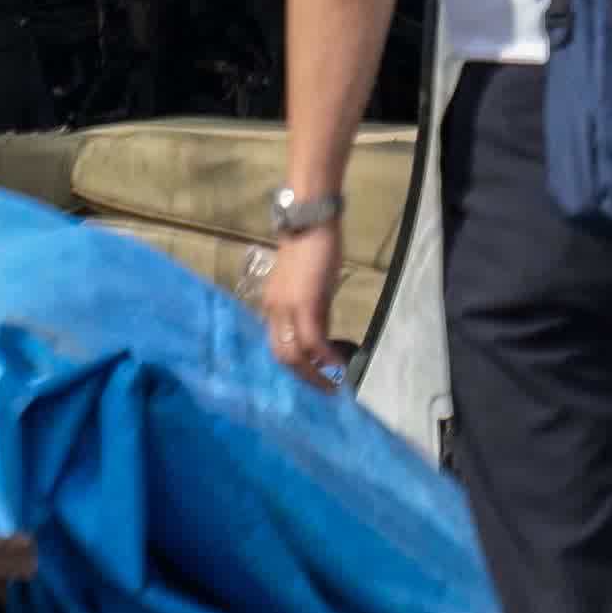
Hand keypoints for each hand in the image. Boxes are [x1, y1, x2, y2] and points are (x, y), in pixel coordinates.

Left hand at [259, 229, 345, 383]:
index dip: (294, 368)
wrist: (311, 221)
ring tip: (333, 386)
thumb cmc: (311, 248)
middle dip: (303, 379)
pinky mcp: (305, 303)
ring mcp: (287, 308)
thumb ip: (312, 310)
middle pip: (281, 357)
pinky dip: (325, 357)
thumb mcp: (308, 285)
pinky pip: (313, 340)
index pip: (277, 347)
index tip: (313, 379)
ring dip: (313, 375)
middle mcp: (273, 311)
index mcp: (272, 307)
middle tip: (324, 391)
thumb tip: (322, 337)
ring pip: (293, 354)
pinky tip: (339, 366)